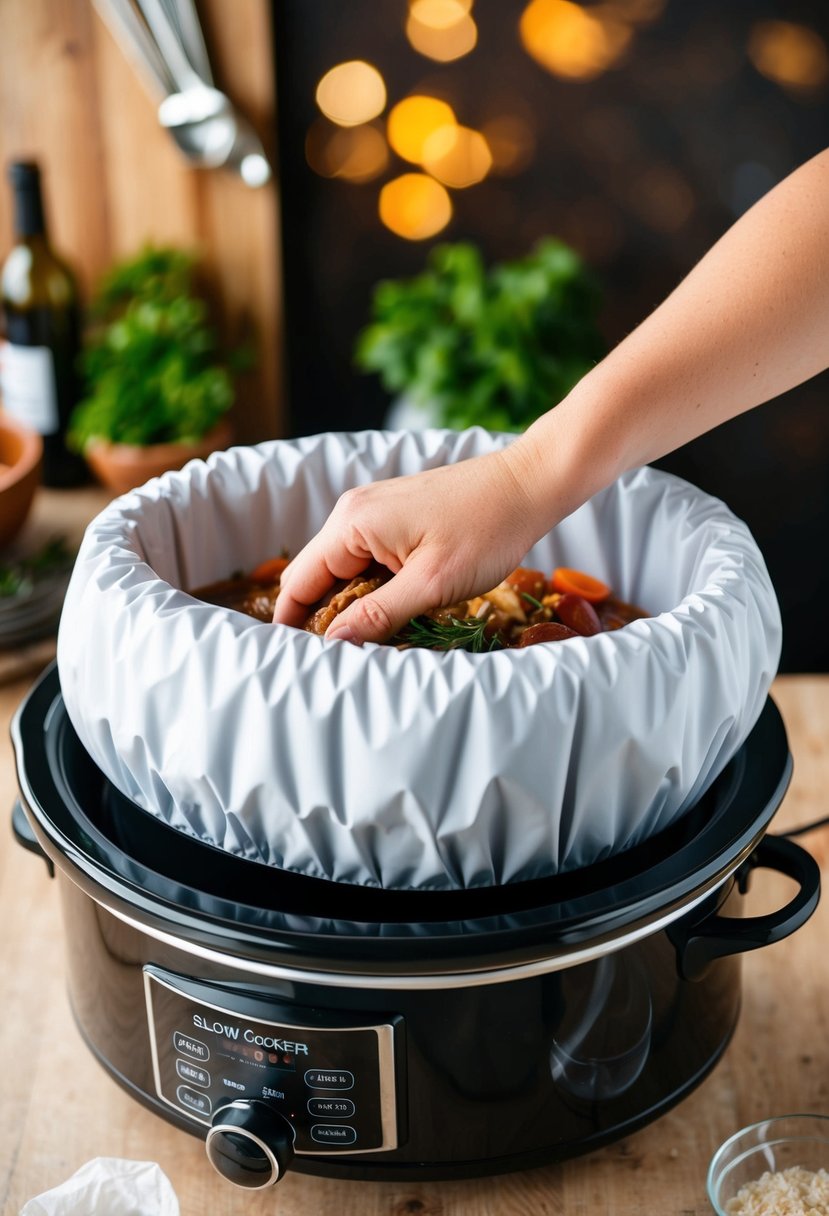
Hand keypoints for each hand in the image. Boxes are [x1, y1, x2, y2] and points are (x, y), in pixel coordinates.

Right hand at [273, 447, 539, 643]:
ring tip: (368, 642)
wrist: (528, 485)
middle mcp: (353, 512)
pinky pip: (365, 558)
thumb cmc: (486, 530)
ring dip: (350, 604)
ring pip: (342, 569)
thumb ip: (379, 614)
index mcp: (352, 524)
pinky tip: (391, 611)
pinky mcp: (394, 516)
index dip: (293, 623)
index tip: (299, 662)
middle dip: (319, 616)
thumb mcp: (432, 584)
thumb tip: (334, 643)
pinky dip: (370, 587)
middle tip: (337, 660)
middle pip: (315, 576)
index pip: (299, 582)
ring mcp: (374, 511)